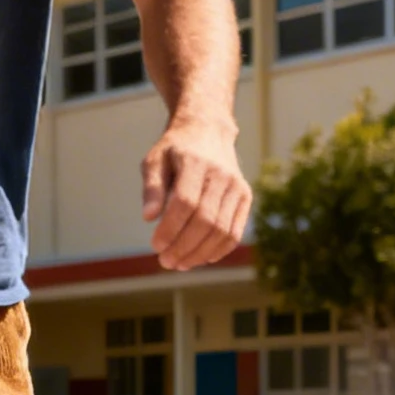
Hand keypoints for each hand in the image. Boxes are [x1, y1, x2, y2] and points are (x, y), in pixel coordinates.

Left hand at [141, 114, 251, 269]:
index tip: (155, 246)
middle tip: (165, 262)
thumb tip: (149, 217)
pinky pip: (235, 231)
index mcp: (195, 162)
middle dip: (184, 246)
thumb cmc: (175, 150)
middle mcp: (221, 174)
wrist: (208, 131)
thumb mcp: (154, 160)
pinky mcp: (245, 196)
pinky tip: (202, 259)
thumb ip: (151, 187)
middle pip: (205, 220)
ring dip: (200, 253)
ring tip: (180, 264)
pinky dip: (219, 250)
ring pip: (221, 230)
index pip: (185, 202)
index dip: (170, 228)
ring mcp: (236, 186)